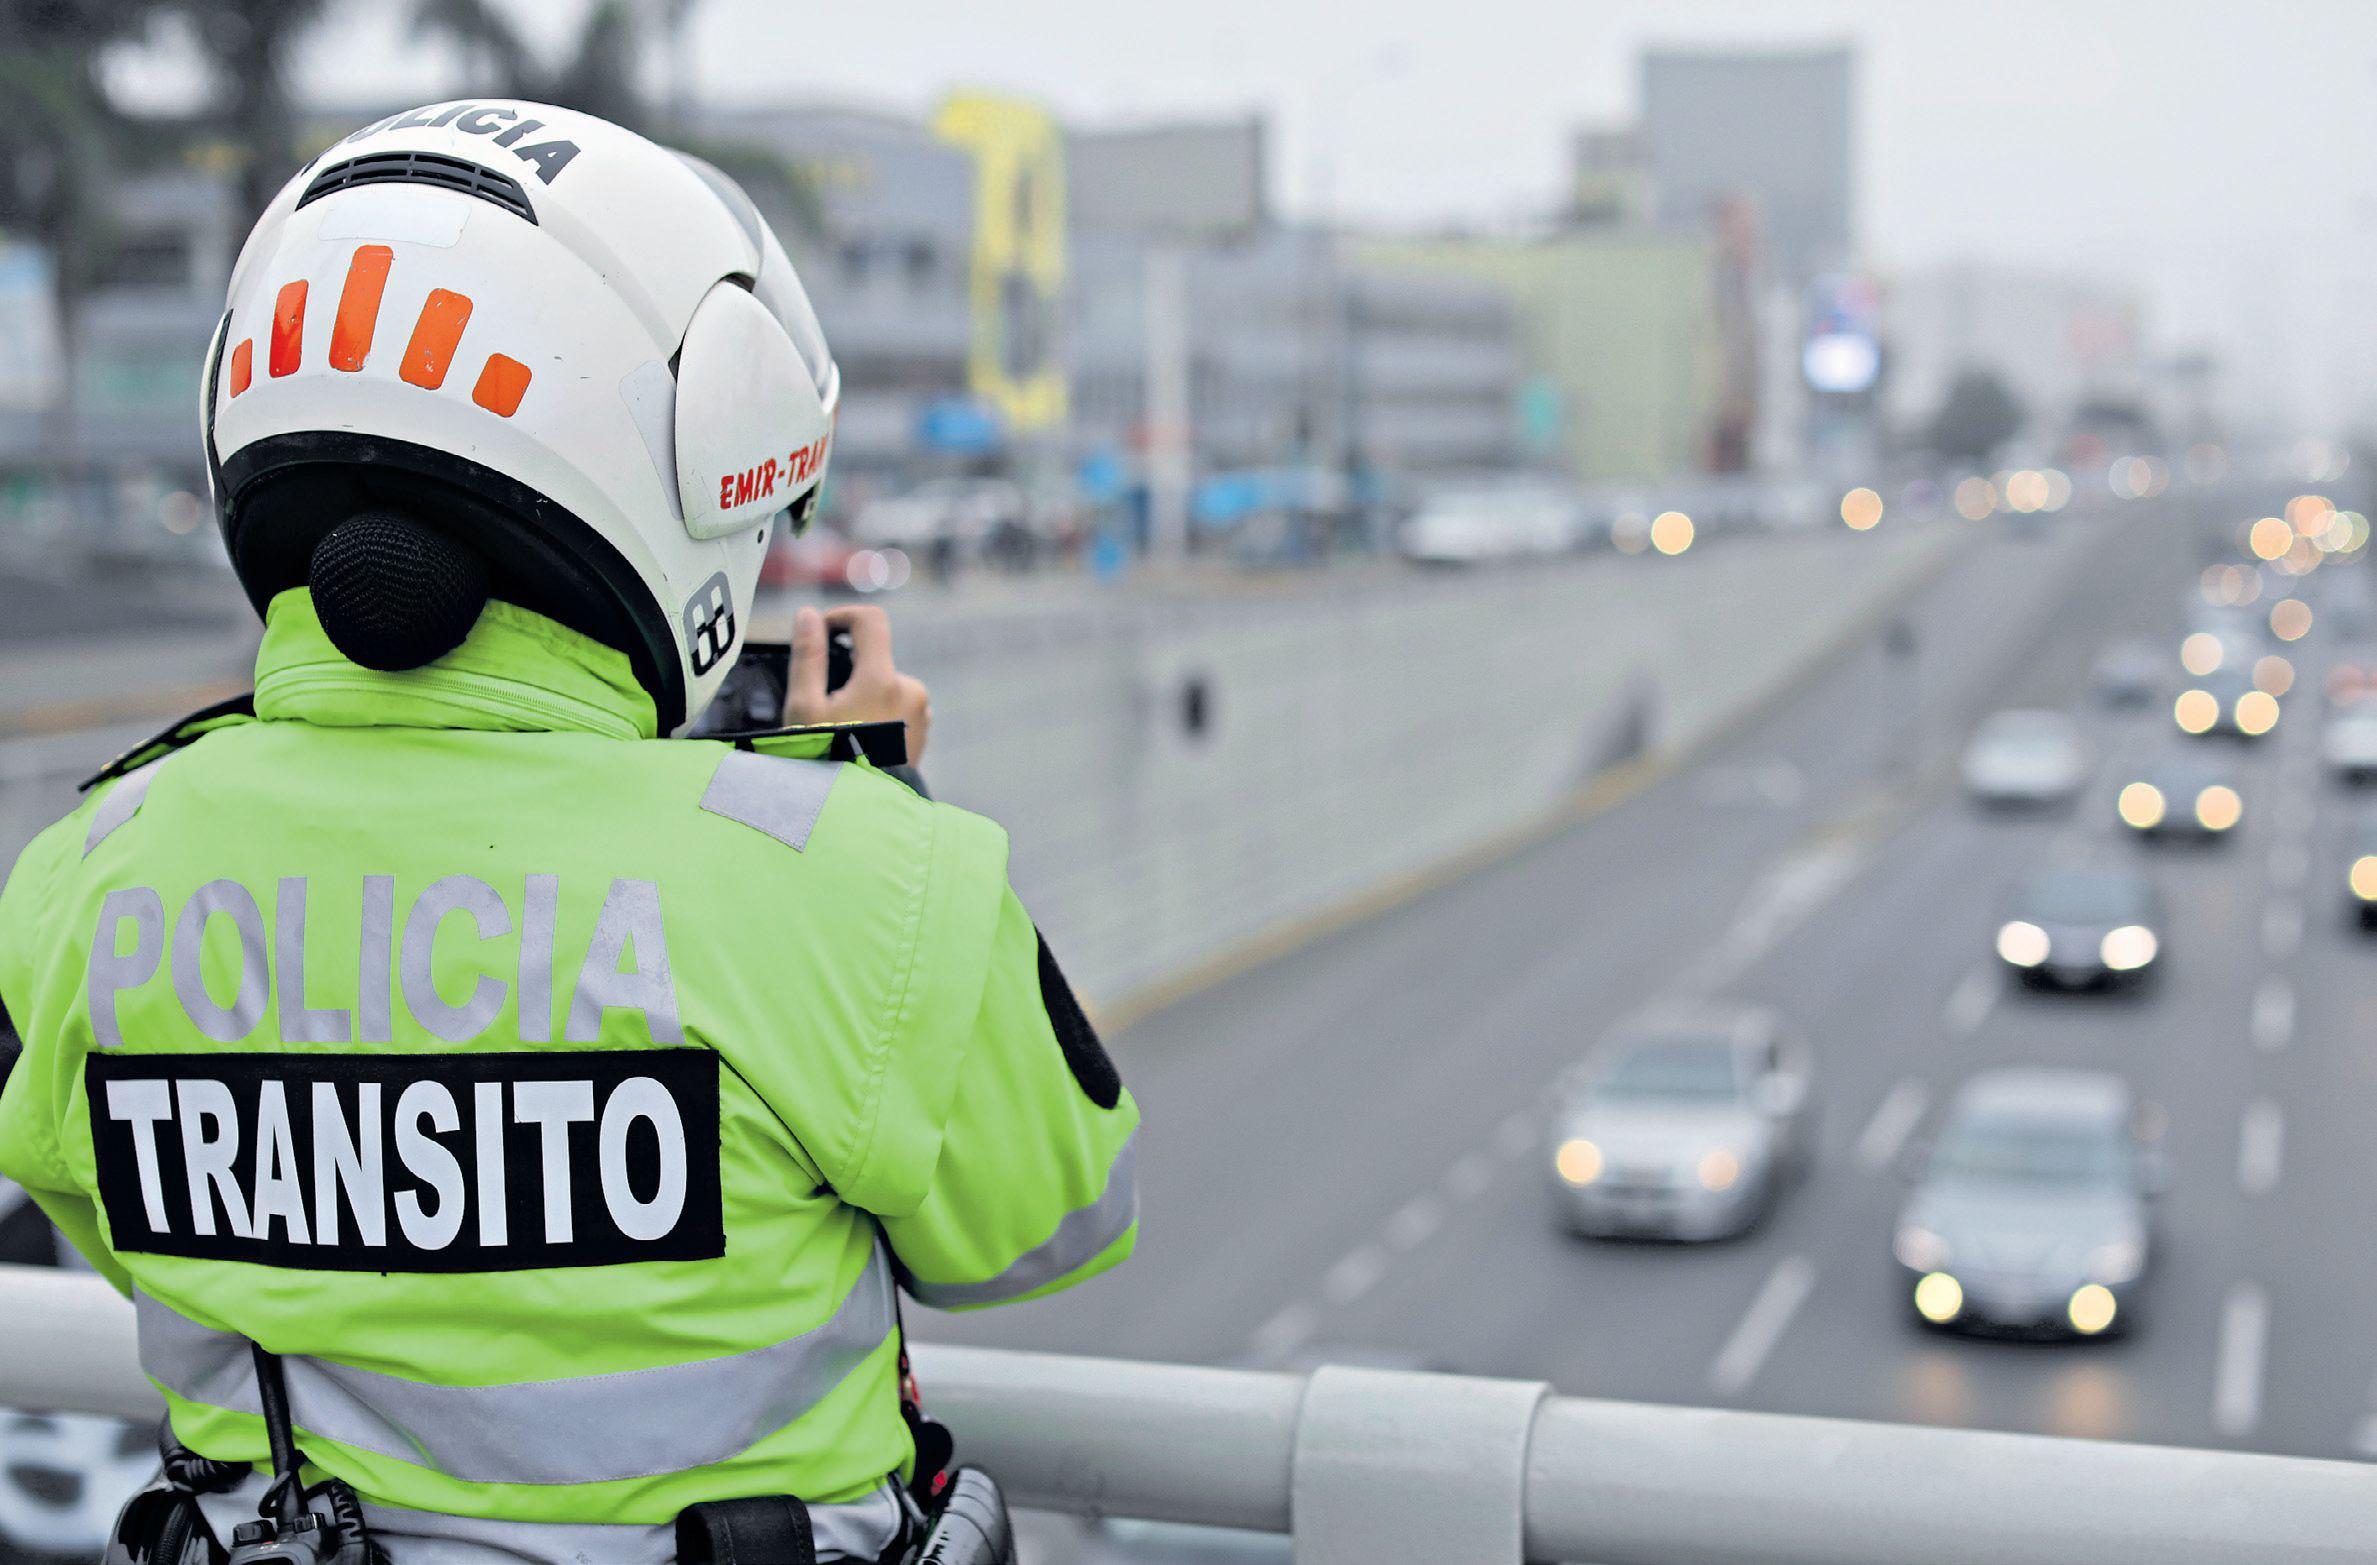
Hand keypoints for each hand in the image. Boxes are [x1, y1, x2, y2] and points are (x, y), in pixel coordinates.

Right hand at [787, 604, 930, 764]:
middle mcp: (911, 691)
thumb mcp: (804, 708)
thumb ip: (806, 656)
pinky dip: (875, 715)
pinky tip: (856, 742)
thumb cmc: (825, 762)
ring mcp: (921, 714)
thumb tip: (808, 616)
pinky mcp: (923, 733)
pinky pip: (896, 709)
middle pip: (875, 659)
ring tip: (837, 731)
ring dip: (861, 695)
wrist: (858, 816)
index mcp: (883, 679)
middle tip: (819, 706)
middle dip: (846, 672)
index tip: (821, 631)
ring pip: (884, 686)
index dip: (843, 617)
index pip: (871, 621)